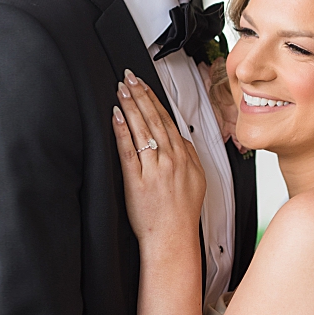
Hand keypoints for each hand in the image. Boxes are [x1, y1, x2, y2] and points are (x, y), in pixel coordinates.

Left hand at [111, 70, 204, 245]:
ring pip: (142, 129)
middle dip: (141, 95)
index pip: (168, 120)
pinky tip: (116, 117)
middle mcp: (170, 159)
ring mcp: (153, 168)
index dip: (154, 100)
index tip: (145, 86)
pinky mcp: (137, 179)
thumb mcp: (197, 181)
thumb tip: (183, 143)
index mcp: (184, 157)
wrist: (173, 237)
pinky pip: (128, 149)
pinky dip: (122, 131)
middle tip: (129, 78)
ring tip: (122, 90)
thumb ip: (190, 158)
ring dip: (131, 106)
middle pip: (154, 119)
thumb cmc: (181, 214)